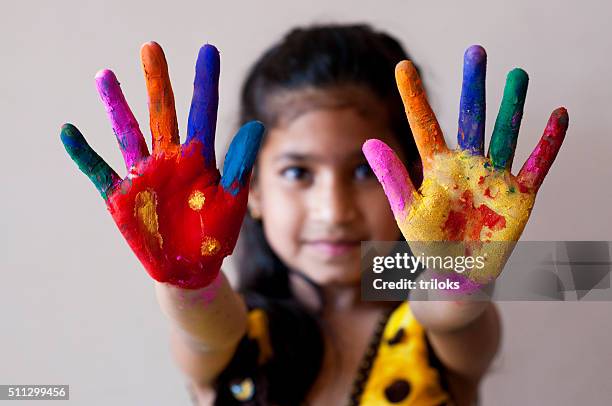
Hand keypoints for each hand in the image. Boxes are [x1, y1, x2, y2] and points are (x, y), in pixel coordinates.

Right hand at [61, 42, 263, 288]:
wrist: (192, 268)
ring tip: (105, 75)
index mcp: (200, 159)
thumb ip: (240, 164)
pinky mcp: (122, 196)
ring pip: (128, 133)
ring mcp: (144, 175)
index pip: (203, 113)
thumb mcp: (233, 201)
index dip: (205, 83)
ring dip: (116, 106)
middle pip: (162, 113)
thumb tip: (256, 124)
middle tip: (151, 47)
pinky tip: (70, 131)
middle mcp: (170, 160)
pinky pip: (100, 171)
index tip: (207, 51)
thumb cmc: (215, 235)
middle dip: (157, 81)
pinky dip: (84, 154)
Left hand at [363, 45, 567, 287]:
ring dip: (512, 105)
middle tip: (475, 51)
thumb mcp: (408, 210)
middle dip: (473, 85)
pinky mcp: (519, 195)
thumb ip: (392, 177)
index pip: (424, 124)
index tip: (403, 67)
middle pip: (471, 117)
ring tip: (517, 74)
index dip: (414, 96)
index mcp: (437, 167)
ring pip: (504, 132)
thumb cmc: (428, 243)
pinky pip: (537, 164)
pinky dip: (549, 141)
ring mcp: (494, 177)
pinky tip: (558, 114)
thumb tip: (369, 142)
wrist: (457, 273)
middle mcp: (467, 164)